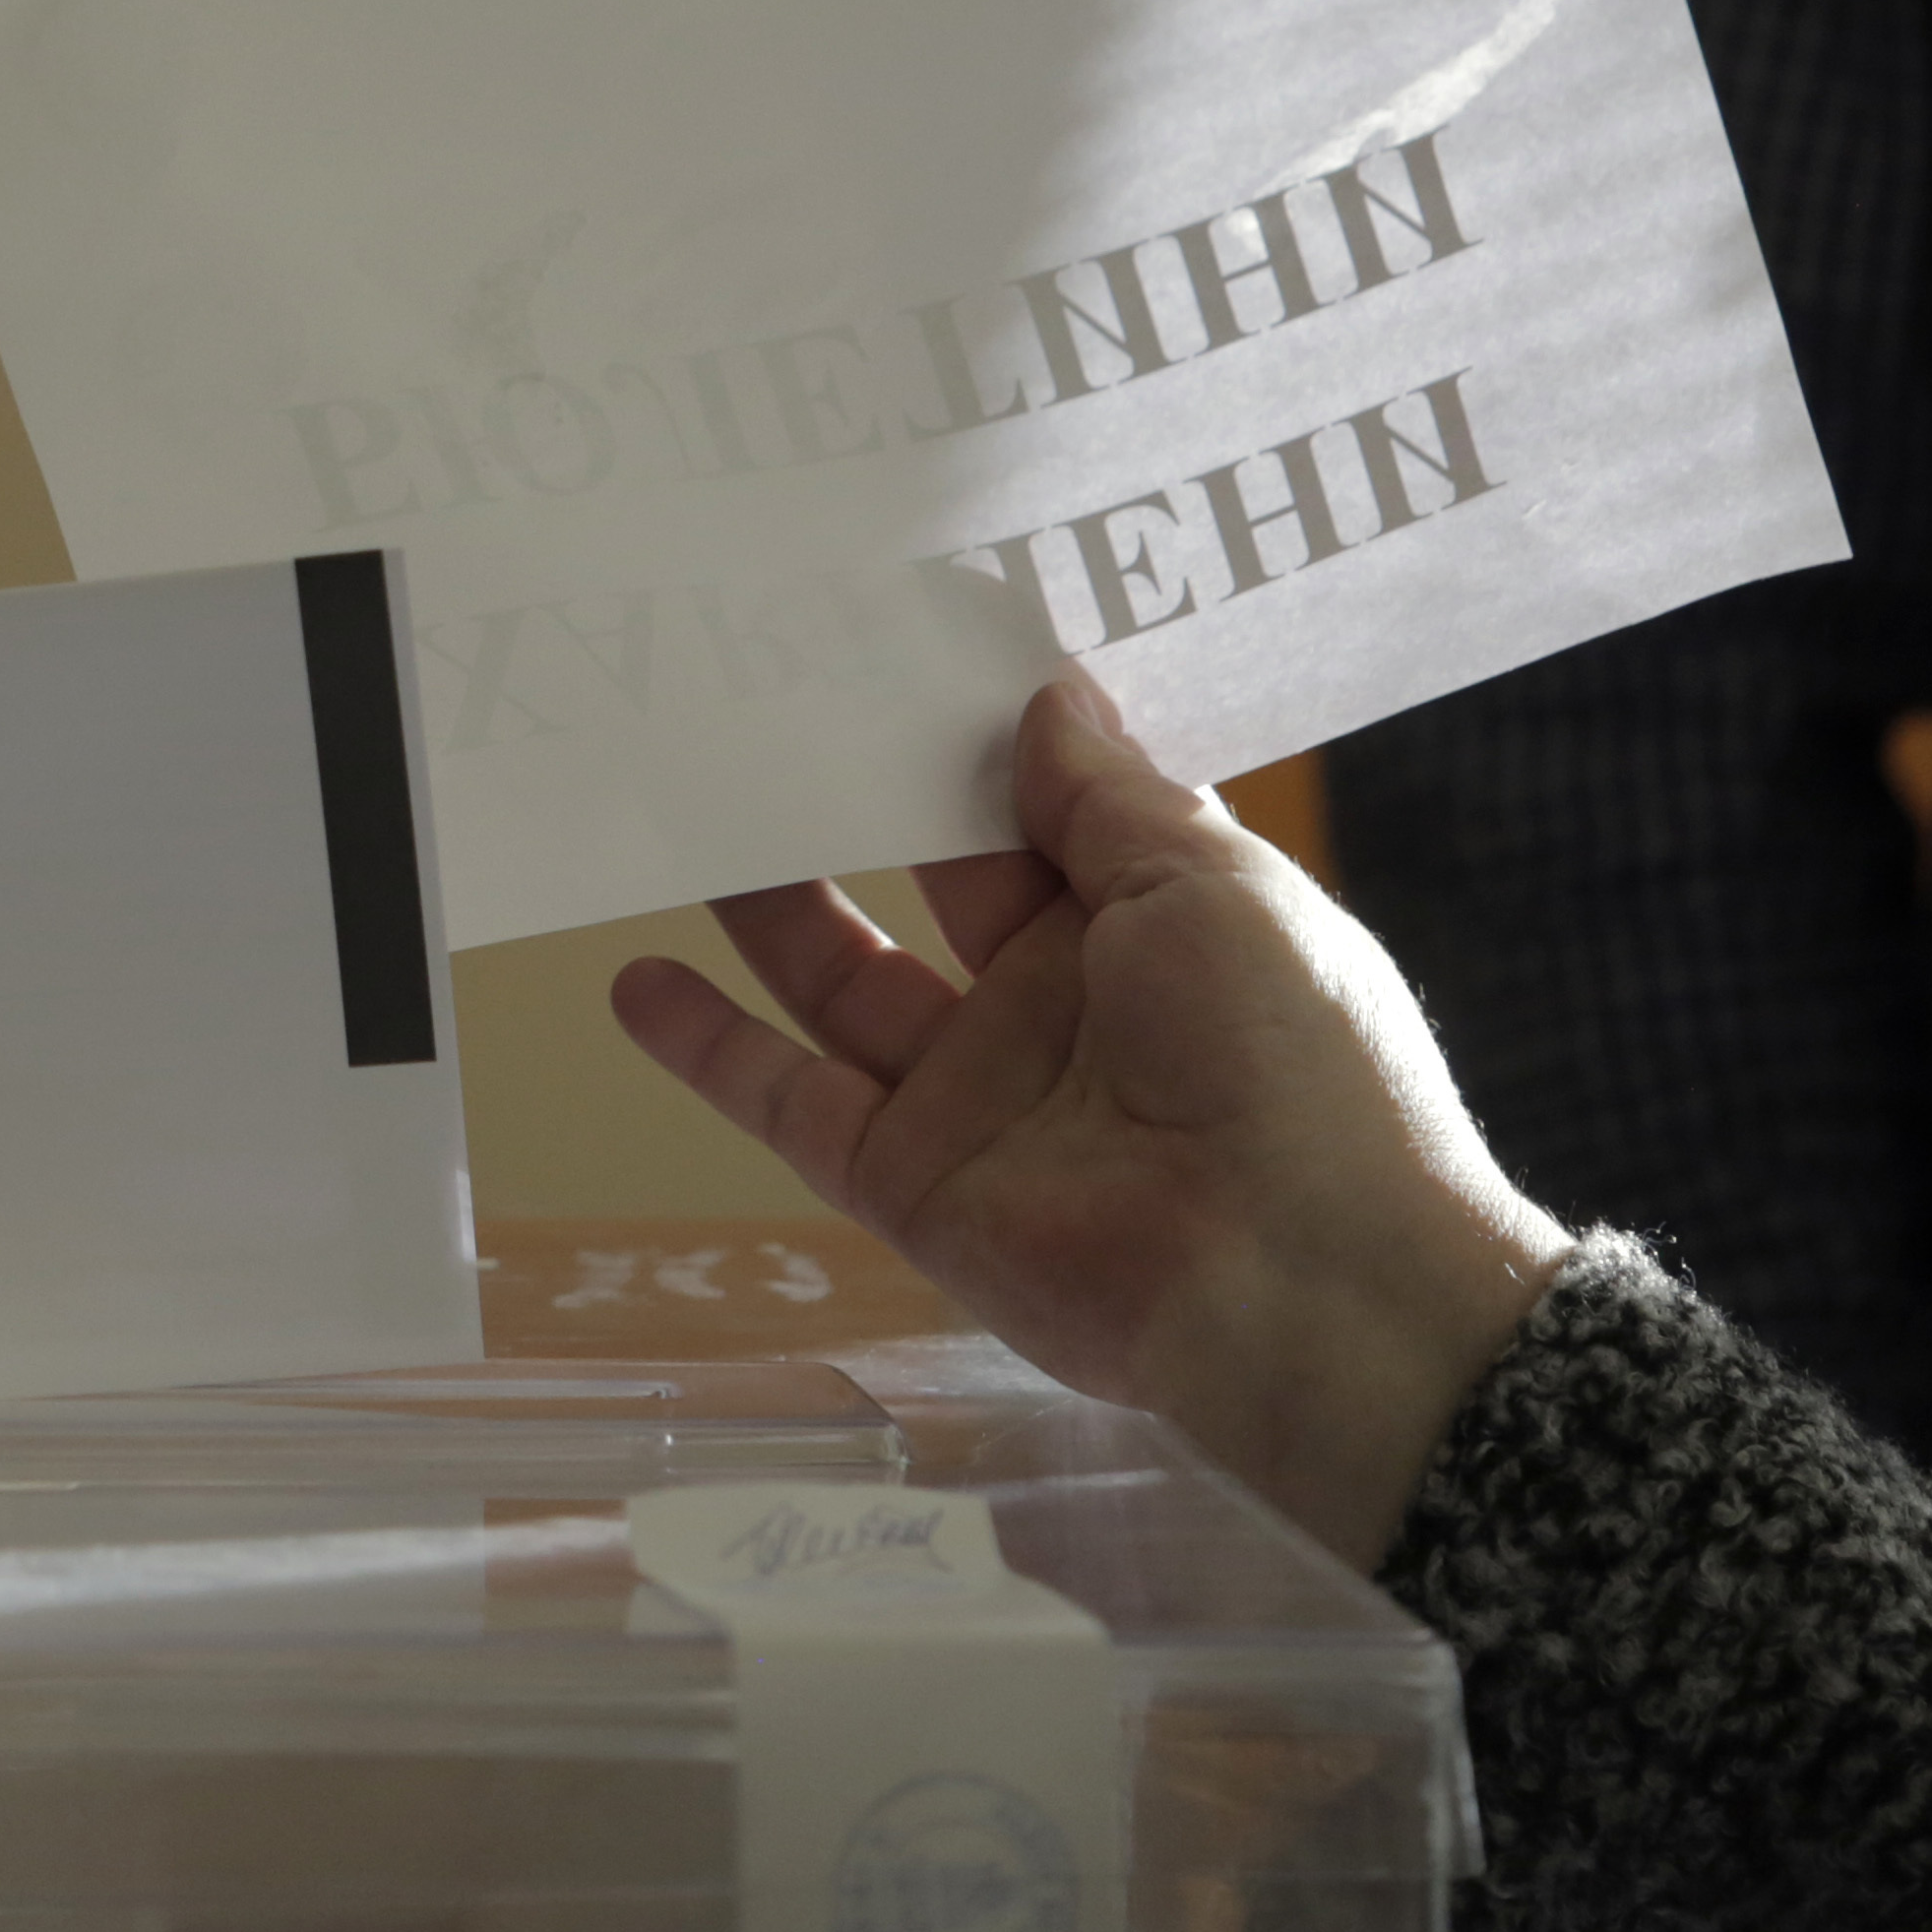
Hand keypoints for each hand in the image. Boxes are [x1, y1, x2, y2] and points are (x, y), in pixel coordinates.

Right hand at [605, 679, 1569, 1566]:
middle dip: (856, 798)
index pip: (1041, 810)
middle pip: (927, 881)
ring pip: (840, 977)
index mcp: (1152, 924)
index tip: (889, 643)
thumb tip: (1046, 694)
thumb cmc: (1291, 1061)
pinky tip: (634, 979)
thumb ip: (1107, 799)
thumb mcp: (1215, 889)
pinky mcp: (908, 1180)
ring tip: (677, 807)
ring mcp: (975, 1094)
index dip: (973, 735)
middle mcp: (1056, 1002)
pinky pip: (788, 1101)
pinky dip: (710, 1045)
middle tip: (754, 703)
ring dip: (765, 900)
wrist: (1297, 1288)